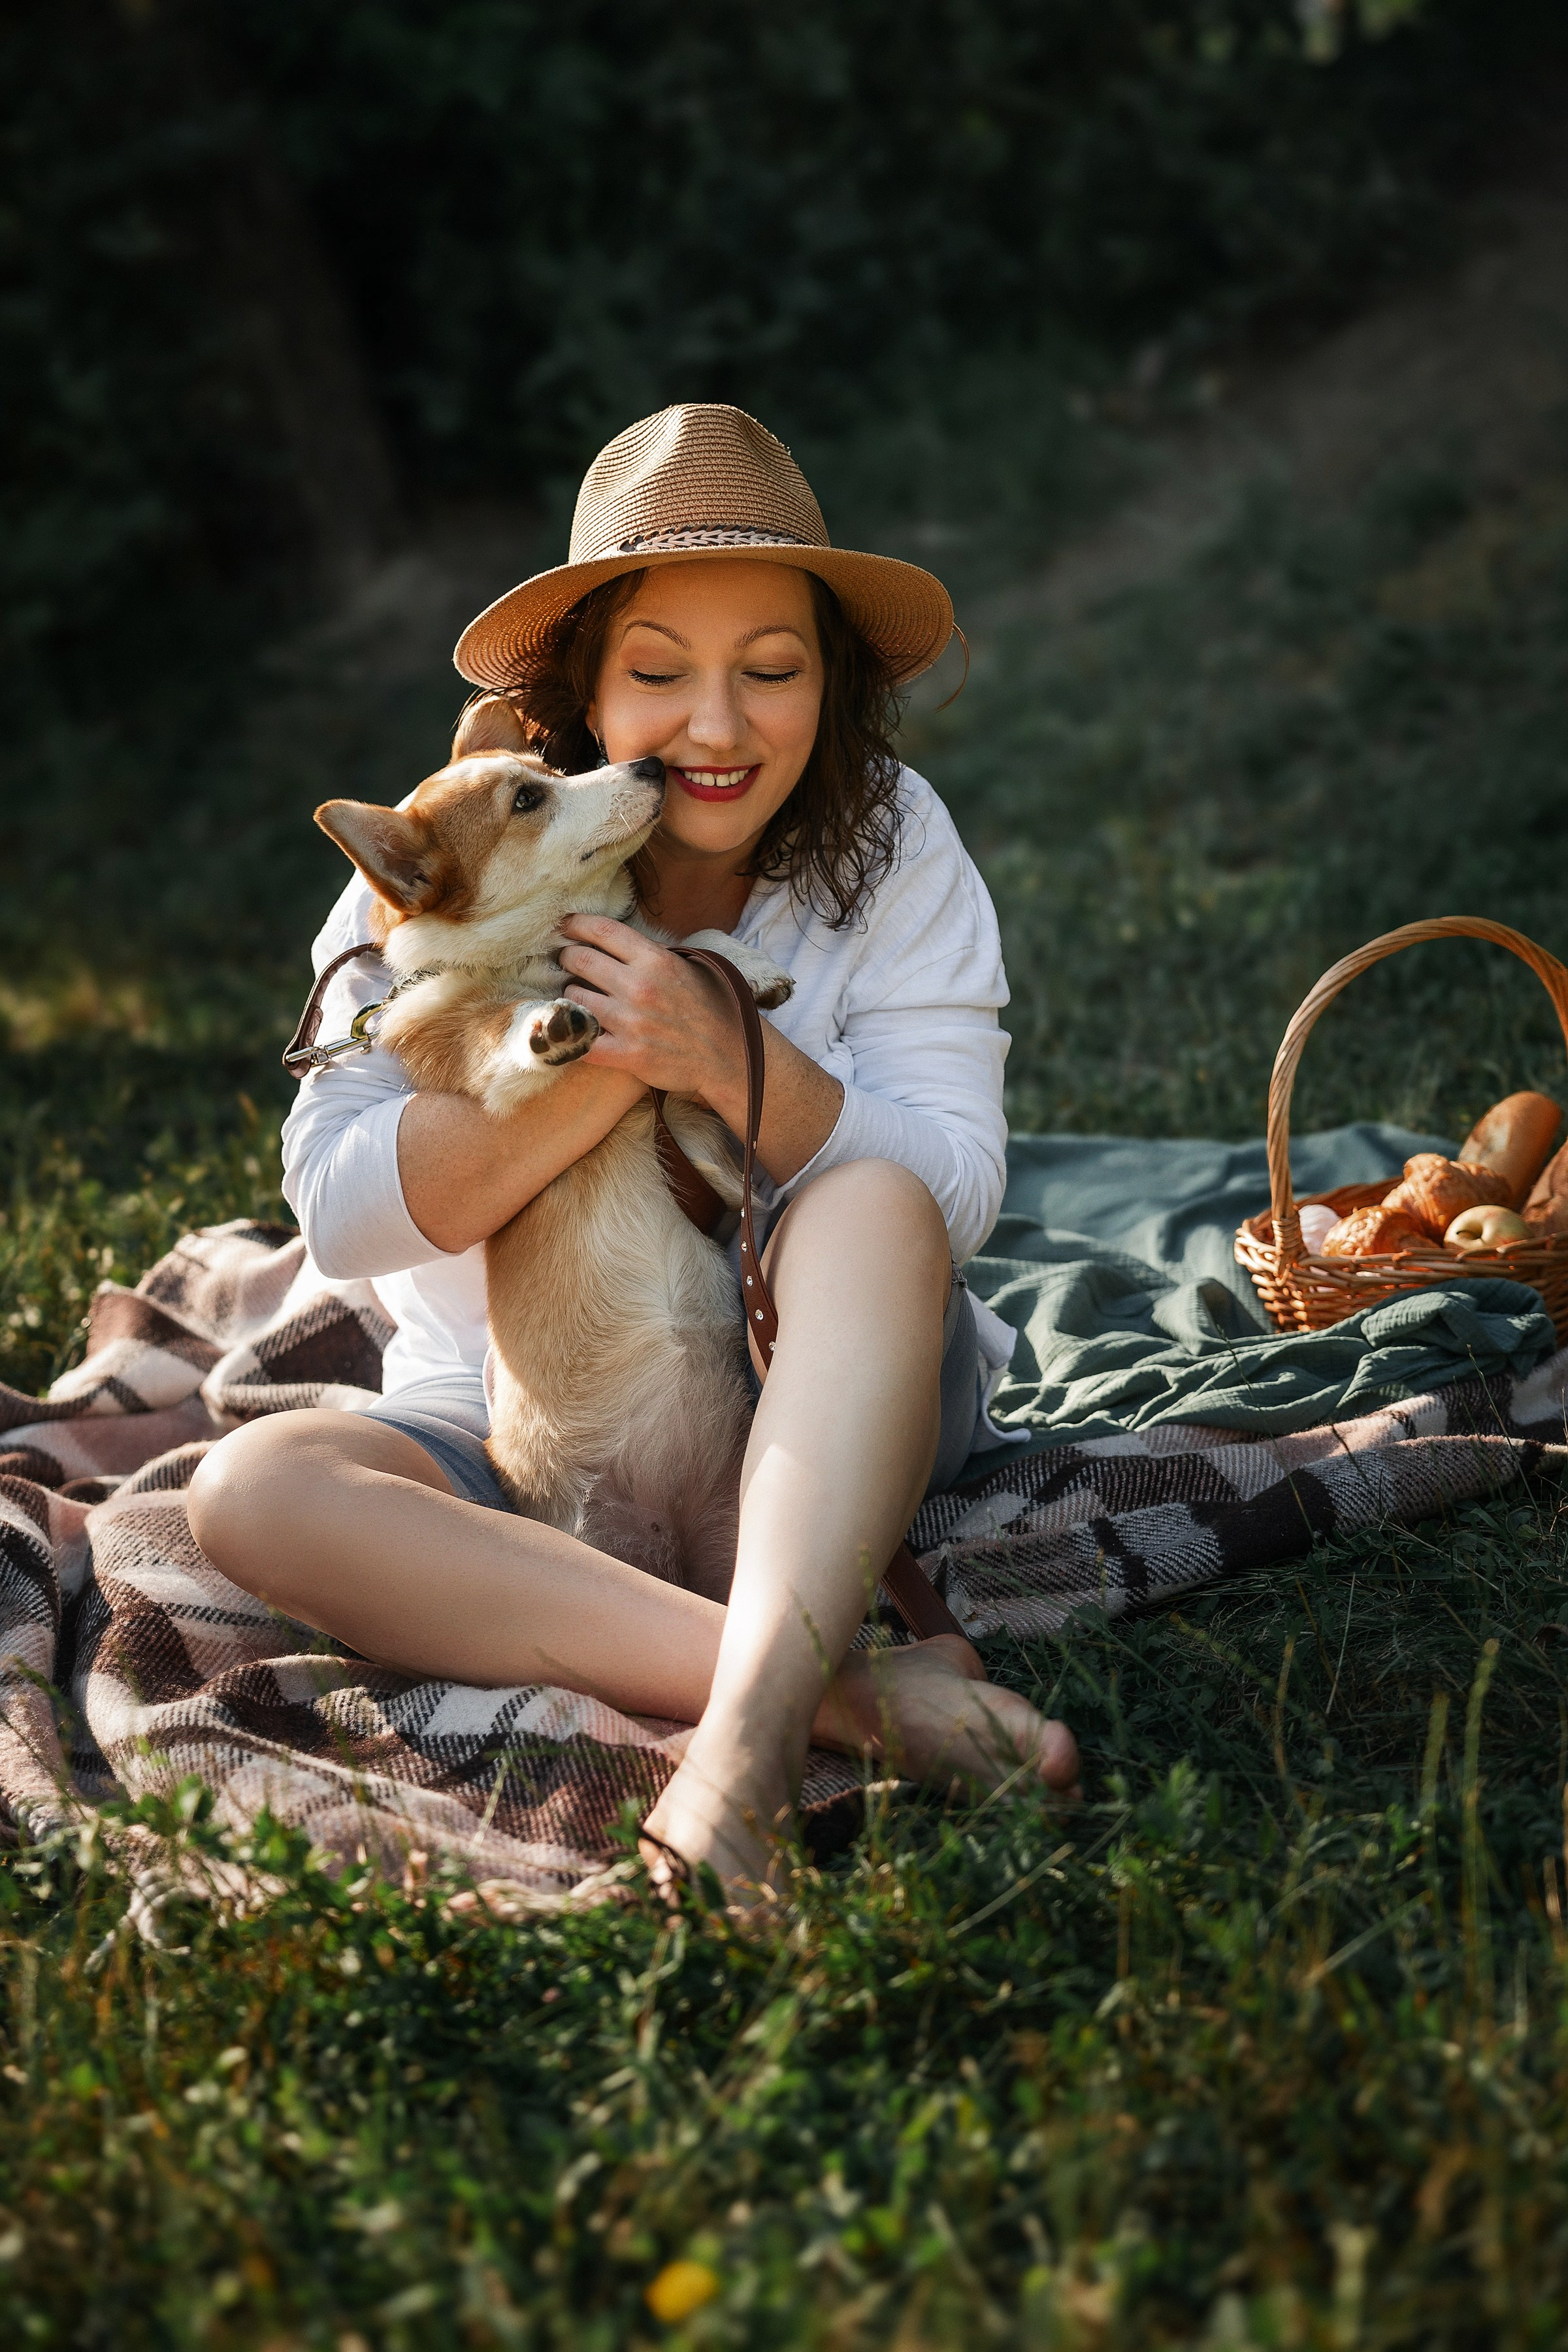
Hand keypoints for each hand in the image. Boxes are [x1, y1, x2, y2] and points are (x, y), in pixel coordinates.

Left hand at [557, 913, 738, 1104]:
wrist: (728, 1056)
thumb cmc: (711, 1009)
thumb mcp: (689, 967)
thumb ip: (653, 954)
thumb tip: (617, 942)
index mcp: (656, 960)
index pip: (603, 931)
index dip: (576, 924)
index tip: (565, 926)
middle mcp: (639, 987)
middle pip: (580, 960)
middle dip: (568, 959)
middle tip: (568, 963)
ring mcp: (630, 1022)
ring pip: (574, 998)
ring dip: (571, 996)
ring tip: (578, 998)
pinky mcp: (626, 1054)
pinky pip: (581, 1041)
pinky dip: (573, 1035)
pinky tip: (574, 1030)